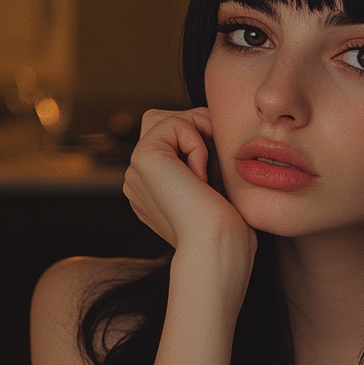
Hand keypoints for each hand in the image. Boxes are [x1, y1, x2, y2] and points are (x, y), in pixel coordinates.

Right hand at [123, 108, 254, 257]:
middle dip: (197, 127)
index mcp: (153, 190)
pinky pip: (172, 122)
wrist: (217, 246)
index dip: (201, 141)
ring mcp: (136, 171)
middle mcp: (139, 180)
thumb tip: (207, 124)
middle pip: (163, 124)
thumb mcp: (216, 188)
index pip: (171, 142)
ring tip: (209, 166)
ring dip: (197, 130)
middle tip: (218, 156)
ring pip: (165, 118)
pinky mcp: (142, 158)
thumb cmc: (227, 228)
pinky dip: (195, 141)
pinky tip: (200, 174)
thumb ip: (204, 160)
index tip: (219, 170)